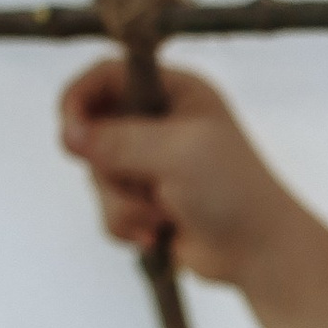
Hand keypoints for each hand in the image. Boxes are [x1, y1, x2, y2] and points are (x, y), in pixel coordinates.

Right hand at [58, 60, 283, 284]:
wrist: (259, 252)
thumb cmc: (233, 191)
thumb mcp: (178, 154)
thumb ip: (120, 140)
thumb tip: (68, 135)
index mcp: (174, 90)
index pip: (106, 75)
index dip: (79, 99)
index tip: (69, 132)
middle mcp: (158, 121)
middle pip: (92, 131)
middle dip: (109, 170)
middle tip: (145, 185)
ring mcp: (148, 162)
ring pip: (96, 178)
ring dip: (123, 205)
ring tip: (162, 216)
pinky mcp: (143, 201)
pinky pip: (106, 210)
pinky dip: (127, 226)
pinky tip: (159, 233)